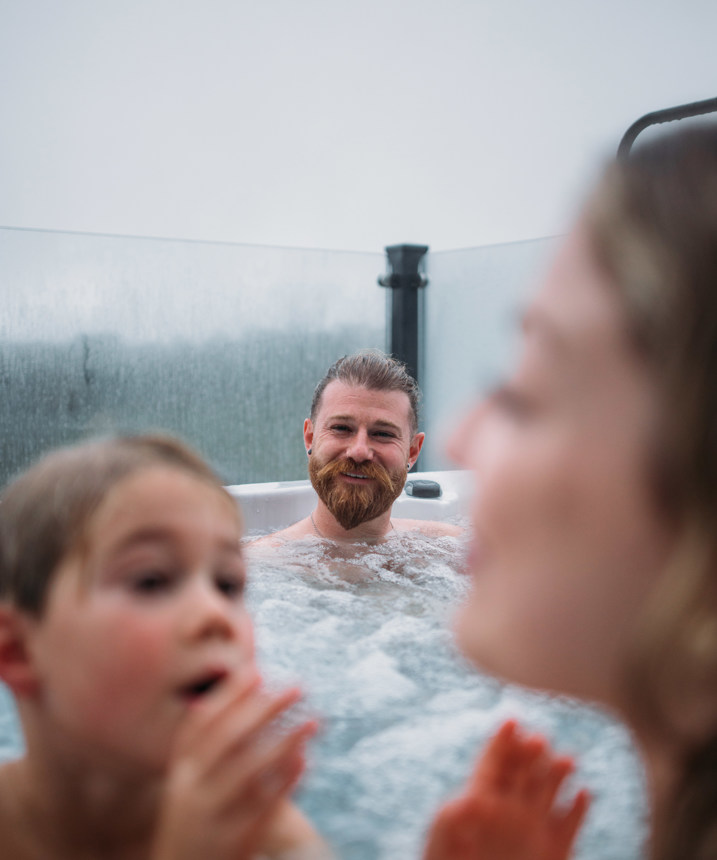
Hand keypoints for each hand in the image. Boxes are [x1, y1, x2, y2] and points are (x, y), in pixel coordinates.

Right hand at [151, 673, 318, 859]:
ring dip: (283, 741)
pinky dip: (284, 782)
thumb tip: (248, 692)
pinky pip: (262, 807)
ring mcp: (209, 819)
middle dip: (263, 710)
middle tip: (298, 687)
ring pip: (248, 771)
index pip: (201, 723)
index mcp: (181, 773)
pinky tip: (306, 760)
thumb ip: (216, 748)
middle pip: (227, 740)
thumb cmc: (199, 822)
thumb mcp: (194, 784)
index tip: (258, 671)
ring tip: (314, 720)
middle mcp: (189, 792)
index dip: (228, 696)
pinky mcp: (232, 844)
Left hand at [423, 720, 589, 859]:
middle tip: (537, 741)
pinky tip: (584, 794)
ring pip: (550, 790)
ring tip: (566, 761)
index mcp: (482, 797)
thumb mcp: (446, 838)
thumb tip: (472, 801)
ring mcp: (533, 828)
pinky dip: (578, 809)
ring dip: (558, 774)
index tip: (512, 721)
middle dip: (531, 752)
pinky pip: (570, 824)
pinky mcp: (554, 850)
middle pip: (524, 768)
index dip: (502, 740)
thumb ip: (455, 818)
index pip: (494, 761)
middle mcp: (510, 808)